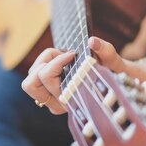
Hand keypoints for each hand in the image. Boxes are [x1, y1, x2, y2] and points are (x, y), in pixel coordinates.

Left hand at [21, 37, 145, 114]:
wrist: (115, 82)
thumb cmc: (115, 73)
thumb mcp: (115, 62)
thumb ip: (106, 51)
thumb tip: (92, 41)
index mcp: (70, 101)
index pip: (46, 79)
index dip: (56, 62)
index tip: (73, 54)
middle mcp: (57, 103)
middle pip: (30, 82)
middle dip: (46, 63)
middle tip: (66, 56)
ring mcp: (50, 98)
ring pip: (30, 78)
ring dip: (44, 61)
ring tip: (64, 57)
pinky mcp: (47, 90)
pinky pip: (35, 75)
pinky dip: (45, 62)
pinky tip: (62, 59)